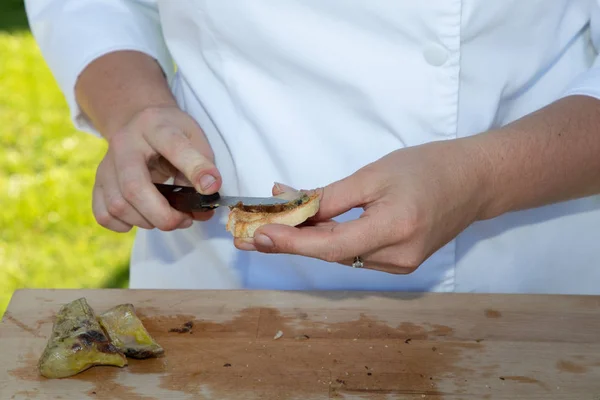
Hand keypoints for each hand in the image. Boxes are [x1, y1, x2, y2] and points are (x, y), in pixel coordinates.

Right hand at [93, 105, 221, 232]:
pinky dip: (124, 225)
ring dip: (148, 222)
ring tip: (169, 217)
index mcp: (155, 126)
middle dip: (163, 215)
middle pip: (134, 187)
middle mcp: (124, 143)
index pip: (175, 147)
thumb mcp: (194, 137)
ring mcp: (107, 164)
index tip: (210, 188)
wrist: (137, 119)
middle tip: (184, 220)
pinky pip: (103, 214)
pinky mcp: (98, 182)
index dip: (195, 170)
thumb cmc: (172, 132)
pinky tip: (142, 217)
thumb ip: (203, 169)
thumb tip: (203, 210)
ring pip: (118, 205)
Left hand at [236, 140, 489, 273]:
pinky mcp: (400, 262)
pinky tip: (310, 224)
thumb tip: (296, 209)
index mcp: (393, 231)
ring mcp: (399, 265)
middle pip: (330, 254)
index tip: (257, 237)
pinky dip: (329, 238)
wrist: (474, 181)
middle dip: (288, 242)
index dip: (290, 243)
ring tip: (273, 222)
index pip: (330, 246)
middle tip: (249, 234)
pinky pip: (355, 253)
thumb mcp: (376, 174)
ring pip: (340, 255)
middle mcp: (396, 258)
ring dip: (306, 238)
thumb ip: (334, 197)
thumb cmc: (428, 167)